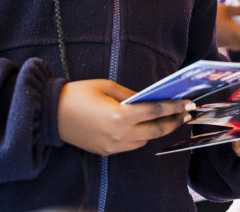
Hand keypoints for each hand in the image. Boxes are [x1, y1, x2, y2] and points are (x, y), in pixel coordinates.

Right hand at [57, 79, 192, 155]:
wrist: (50, 114)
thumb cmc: (78, 94)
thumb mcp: (107, 86)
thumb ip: (131, 95)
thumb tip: (149, 99)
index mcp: (120, 116)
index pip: (155, 112)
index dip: (174, 107)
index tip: (188, 103)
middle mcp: (119, 135)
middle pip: (155, 130)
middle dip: (173, 121)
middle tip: (186, 113)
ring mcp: (113, 146)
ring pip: (145, 140)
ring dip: (158, 130)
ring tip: (170, 119)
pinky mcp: (106, 152)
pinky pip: (132, 145)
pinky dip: (142, 136)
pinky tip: (147, 126)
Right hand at [216, 4, 239, 53]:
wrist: (191, 25)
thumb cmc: (211, 16)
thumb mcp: (228, 9)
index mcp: (238, 36)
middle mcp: (233, 43)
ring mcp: (225, 44)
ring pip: (239, 45)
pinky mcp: (219, 43)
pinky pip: (232, 43)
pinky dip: (237, 38)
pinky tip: (234, 28)